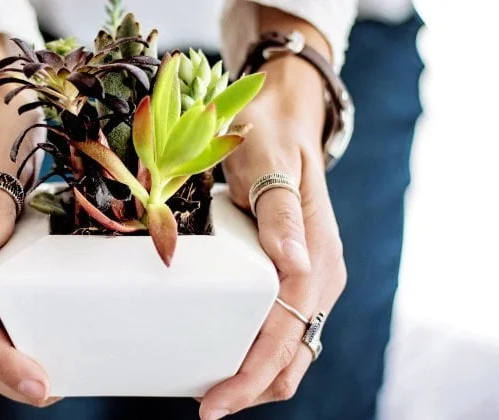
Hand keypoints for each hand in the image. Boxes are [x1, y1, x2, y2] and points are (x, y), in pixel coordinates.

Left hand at [198, 56, 346, 418]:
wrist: (282, 121)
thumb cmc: (270, 137)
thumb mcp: (270, 163)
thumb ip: (280, 212)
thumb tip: (295, 265)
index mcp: (317, 258)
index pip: (286, 333)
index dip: (252, 374)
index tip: (215, 402)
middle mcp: (319, 277)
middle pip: (292, 356)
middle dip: (252, 388)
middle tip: (206, 406)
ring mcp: (308, 280)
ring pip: (289, 351)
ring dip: (255, 378)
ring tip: (210, 391)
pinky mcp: (291, 277)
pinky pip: (279, 329)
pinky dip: (256, 354)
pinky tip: (225, 356)